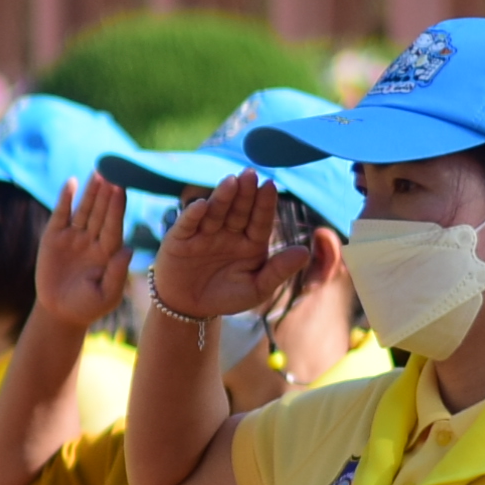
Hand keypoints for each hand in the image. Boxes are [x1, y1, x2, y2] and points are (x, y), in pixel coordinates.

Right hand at [34, 177, 131, 336]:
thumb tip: (128, 249)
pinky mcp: (53, 238)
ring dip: (91, 191)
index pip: (114, 225)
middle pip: (101, 212)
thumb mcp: (106, 296)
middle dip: (106, 192)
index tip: (121, 188)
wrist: (60, 313)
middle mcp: (93, 240)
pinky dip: (65, 199)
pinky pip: (61, 215)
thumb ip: (117, 274)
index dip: (116, 207)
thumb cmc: (87, 307)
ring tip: (97, 171)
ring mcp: (74, 237)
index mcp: (109, 252)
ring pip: (84, 209)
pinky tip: (71, 183)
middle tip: (112, 170)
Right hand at [145, 172, 307, 325]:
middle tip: (250, 174)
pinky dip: (193, 215)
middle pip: (239, 210)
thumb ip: (279, 270)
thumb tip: (305, 252)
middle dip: (245, 193)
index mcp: (251, 242)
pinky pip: (187, 224)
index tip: (270, 185)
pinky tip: (201, 205)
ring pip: (215, 212)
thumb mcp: (257, 288)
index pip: (260, 220)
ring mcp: (204, 234)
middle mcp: (228, 233)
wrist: (188, 309)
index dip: (264, 203)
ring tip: (231, 181)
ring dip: (222, 196)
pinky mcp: (180, 239)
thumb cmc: (226, 298)